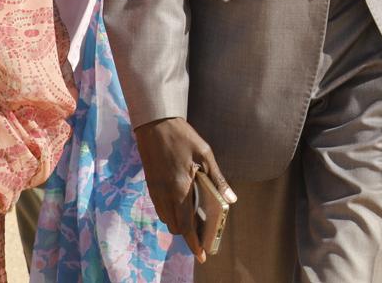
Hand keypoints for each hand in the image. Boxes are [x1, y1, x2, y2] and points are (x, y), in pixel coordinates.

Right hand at [132, 117, 235, 263]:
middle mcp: (164, 194)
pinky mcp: (151, 186)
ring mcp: (155, 191)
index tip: (201, 256)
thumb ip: (217, 179)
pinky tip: (184, 204)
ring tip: (196, 218)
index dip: (194, 242)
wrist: (154, 125)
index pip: (186, 224)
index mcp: (180, 188)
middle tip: (204, 231)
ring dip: (179, 223)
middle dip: (188, 233)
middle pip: (175, 226)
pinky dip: (172, 213)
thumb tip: (230, 199)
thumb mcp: (206, 155)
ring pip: (167, 219)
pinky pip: (161, 208)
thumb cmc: (183, 138)